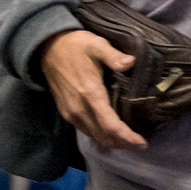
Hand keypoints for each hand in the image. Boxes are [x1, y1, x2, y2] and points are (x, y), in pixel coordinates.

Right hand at [37, 29, 146, 152]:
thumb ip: (113, 56)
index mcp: (90, 94)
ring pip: (94, 137)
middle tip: (141, 145)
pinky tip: (111, 136)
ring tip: (129, 142)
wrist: (47, 49)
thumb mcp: (96, 45)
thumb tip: (130, 62)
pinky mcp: (67, 113)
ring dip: (112, 143)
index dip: (127, 138)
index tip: (142, 143)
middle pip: (104, 137)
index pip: (110, 126)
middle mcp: (79, 109)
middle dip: (123, 144)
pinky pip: (86, 132)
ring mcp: (71, 113)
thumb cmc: (75, 46)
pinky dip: (100, 137)